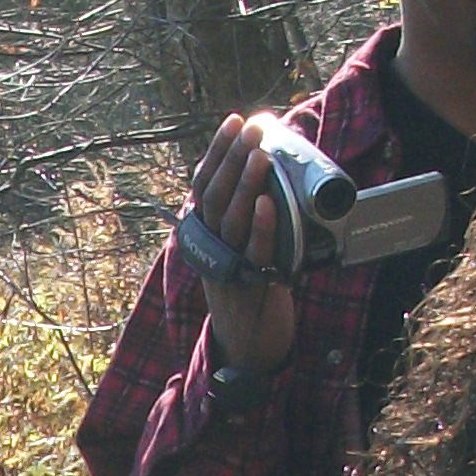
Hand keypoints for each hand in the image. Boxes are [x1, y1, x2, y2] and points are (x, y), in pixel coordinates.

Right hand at [185, 114, 298, 378]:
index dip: (218, 153)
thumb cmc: (247, 296)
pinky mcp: (251, 286)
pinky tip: (270, 203)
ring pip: (232, 220)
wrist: (248, 353)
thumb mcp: (236, 253)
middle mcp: (211, 249)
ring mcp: (228, 267)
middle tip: (250, 128)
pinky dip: (263, 227)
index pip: (204, 186)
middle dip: (233, 159)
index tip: (233, 122)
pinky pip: (256, 253)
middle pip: (216, 197)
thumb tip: (261, 178)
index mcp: (204, 237)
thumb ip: (240, 223)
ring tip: (259, 154)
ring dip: (246, 185)